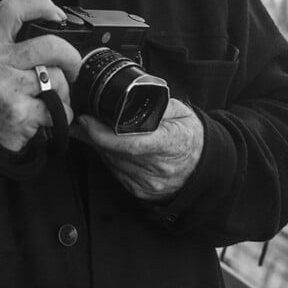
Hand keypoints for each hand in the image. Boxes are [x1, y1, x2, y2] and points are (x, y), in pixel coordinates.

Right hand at [0, 0, 81, 151]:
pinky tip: (47, 118)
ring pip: (57, 78)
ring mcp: (5, 87)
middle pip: (48, 45)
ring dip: (64, 91)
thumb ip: (5, 43)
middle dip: (70, 56)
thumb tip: (49, 27)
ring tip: (52, 99)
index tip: (57, 13)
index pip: (11, 9)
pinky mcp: (19, 112)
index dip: (39, 4)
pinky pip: (58, 108)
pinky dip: (62, 115)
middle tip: (72, 66)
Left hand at [70, 98, 203, 200]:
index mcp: (169, 143)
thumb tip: (131, 96)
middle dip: (94, 136)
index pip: (131, 143)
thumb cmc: (191, 136)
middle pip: (115, 153)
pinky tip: (106, 146)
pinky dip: (108, 159)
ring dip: (98, 147)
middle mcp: (159, 168)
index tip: (86, 120)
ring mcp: (149, 183)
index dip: (103, 134)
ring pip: (112, 163)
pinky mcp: (141, 192)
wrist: (205, 166)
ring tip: (89, 129)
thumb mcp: (180, 111)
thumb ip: (156, 104)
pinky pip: (116, 173)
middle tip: (81, 120)